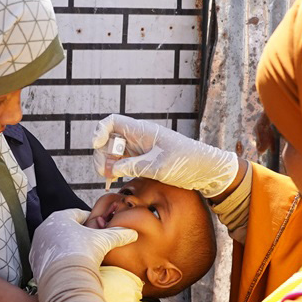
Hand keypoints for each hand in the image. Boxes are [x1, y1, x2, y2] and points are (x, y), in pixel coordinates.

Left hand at [30, 209, 137, 301]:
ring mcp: (38, 244)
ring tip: (82, 257)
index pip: (79, 214)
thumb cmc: (83, 252)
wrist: (65, 279)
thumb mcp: (103, 241)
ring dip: (69, 247)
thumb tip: (133, 233)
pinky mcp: (34, 261)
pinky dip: (60, 260)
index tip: (100, 230)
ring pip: (58, 242)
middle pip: (67, 228)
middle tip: (93, 244)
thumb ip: (118, 234)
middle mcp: (45, 227)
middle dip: (79, 235)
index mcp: (60, 217)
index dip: (92, 222)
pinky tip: (70, 267)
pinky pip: (51, 257)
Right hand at [92, 114, 240, 197]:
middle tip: (104, 172)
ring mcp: (140, 148)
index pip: (113, 122)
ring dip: (107, 163)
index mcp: (142, 131)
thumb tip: (112, 169)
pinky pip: (123, 161)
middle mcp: (139, 137)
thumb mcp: (158, 166)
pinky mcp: (143, 159)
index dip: (100, 131)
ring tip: (108, 178)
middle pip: (109, 139)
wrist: (206, 169)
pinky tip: (114, 179)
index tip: (95, 146)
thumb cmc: (186, 162)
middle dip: (102, 154)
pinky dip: (115, 169)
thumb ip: (133, 166)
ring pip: (114, 152)